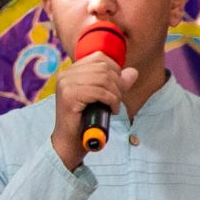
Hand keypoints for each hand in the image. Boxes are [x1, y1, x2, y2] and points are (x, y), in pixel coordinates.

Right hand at [50, 47, 137, 169]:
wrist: (70, 142)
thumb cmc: (86, 120)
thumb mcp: (104, 98)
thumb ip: (117, 84)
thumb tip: (133, 72)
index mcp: (71, 71)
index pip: (99, 57)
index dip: (115, 69)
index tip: (117, 87)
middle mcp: (65, 74)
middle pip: (103, 67)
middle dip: (117, 84)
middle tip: (118, 100)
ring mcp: (66, 84)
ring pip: (103, 79)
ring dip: (115, 93)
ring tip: (115, 105)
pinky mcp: (69, 96)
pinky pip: (99, 91)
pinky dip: (111, 100)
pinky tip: (112, 110)